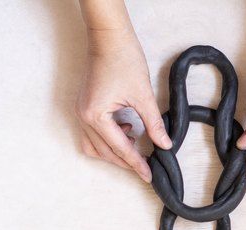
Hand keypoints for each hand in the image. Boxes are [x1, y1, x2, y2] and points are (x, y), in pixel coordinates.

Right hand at [75, 28, 171, 182]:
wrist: (109, 38)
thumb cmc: (124, 60)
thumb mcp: (143, 95)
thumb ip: (153, 123)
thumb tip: (165, 144)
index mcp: (96, 115)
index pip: (119, 148)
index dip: (136, 163)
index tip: (148, 175)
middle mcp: (83, 117)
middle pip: (104, 152)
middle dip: (126, 161)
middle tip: (145, 167)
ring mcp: (80, 112)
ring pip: (94, 146)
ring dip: (114, 151)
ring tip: (135, 144)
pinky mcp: (83, 106)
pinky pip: (92, 134)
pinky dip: (108, 139)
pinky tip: (126, 129)